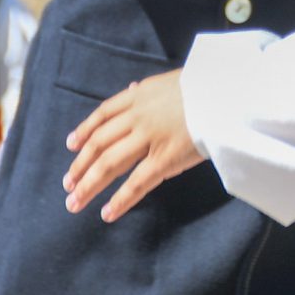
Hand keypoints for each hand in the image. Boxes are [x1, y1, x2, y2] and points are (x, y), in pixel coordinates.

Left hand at [64, 72, 202, 221]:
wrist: (227, 92)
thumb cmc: (205, 87)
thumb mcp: (169, 81)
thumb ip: (148, 91)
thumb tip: (132, 88)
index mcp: (139, 96)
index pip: (102, 115)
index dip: (84, 131)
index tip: (70, 146)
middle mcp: (138, 116)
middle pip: (99, 143)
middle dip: (80, 165)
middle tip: (67, 184)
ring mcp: (150, 138)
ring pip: (110, 163)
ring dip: (89, 184)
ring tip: (75, 202)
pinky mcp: (166, 159)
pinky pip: (137, 182)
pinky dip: (120, 200)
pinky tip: (107, 213)